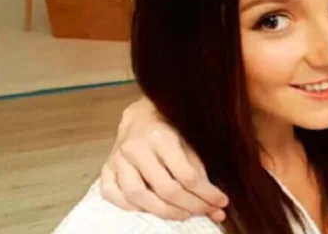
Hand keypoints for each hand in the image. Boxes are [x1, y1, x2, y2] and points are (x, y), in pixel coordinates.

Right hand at [100, 98, 228, 221]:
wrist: (142, 113)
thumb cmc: (171, 125)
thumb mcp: (190, 139)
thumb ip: (200, 170)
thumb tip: (217, 204)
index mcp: (160, 137)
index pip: (186, 175)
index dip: (206, 194)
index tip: (221, 203)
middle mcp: (136, 148)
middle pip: (163, 189)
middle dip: (189, 206)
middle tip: (207, 212)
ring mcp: (117, 159)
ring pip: (136, 195)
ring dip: (163, 211)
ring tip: (183, 214)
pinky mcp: (106, 167)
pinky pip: (111, 193)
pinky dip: (129, 207)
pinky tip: (149, 210)